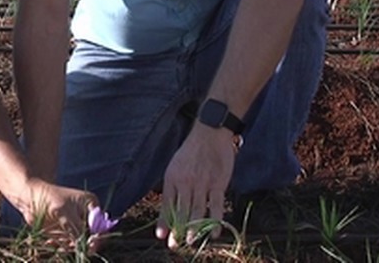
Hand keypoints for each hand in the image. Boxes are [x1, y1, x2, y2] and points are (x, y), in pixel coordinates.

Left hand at [17, 179, 98, 248]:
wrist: (30, 196)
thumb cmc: (49, 198)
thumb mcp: (64, 213)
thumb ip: (76, 229)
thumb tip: (88, 245)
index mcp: (91, 204)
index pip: (100, 225)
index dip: (96, 238)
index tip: (89, 247)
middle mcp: (86, 215)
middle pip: (91, 236)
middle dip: (80, 243)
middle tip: (68, 247)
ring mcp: (75, 224)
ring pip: (78, 242)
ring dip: (68, 246)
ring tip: (55, 242)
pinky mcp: (65, 232)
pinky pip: (67, 244)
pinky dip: (60, 245)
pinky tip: (50, 241)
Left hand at [154, 126, 236, 248]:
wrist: (210, 133)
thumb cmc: (192, 150)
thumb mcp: (176, 165)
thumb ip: (174, 185)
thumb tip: (170, 207)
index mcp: (172, 178)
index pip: (166, 204)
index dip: (163, 221)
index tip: (161, 236)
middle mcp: (185, 182)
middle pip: (180, 211)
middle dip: (177, 230)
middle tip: (175, 245)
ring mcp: (201, 184)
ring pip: (196, 211)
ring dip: (194, 229)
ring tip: (191, 242)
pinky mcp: (217, 184)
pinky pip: (215, 206)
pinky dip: (214, 221)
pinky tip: (213, 233)